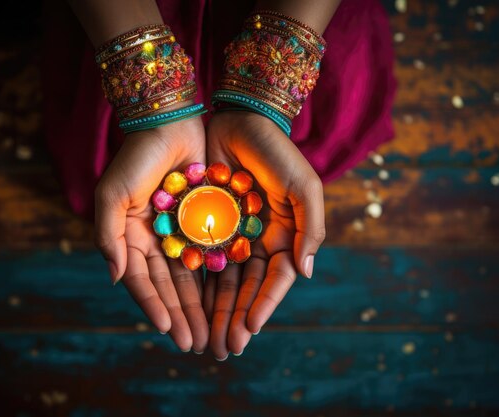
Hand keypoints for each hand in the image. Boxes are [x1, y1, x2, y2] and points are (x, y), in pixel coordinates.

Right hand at [95, 116, 208, 352]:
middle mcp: (156, 240)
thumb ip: (108, 237)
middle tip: (194, 344)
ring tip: (211, 334)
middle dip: (181, 316)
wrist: (169, 122)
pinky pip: (211, 255)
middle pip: (169, 286)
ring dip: (200, 307)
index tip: (166, 330)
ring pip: (192, 277)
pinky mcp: (204, 221)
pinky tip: (226, 301)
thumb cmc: (136, 158)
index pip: (142, 281)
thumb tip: (116, 279)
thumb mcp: (112, 195)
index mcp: (130, 237)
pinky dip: (217, 279)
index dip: (153, 305)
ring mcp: (181, 233)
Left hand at [204, 111, 325, 358]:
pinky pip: (200, 258)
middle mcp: (257, 241)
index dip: (263, 305)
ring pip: (221, 280)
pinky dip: (196, 282)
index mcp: (284, 236)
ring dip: (214, 310)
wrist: (240, 119)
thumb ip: (311, 229)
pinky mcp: (205, 223)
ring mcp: (231, 234)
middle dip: (235, 318)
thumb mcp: (304, 186)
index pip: (275, 280)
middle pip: (246, 287)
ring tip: (203, 339)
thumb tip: (306, 274)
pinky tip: (187, 305)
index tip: (249, 330)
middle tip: (222, 349)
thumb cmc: (278, 151)